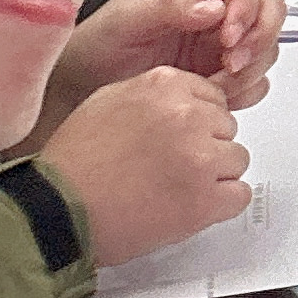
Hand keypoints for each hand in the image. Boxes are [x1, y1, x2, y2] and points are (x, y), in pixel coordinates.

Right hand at [38, 64, 252, 272]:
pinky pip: (238, 195)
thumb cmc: (74, 163)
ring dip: (213, 176)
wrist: (59, 211)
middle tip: (172, 167)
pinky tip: (189, 206)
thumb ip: (154, 95)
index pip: (213, 96)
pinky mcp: (204, 200)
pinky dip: (220, 204)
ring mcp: (200, 158)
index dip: (196, 121)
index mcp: (164, 86)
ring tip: (175, 187)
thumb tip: (183, 99)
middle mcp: (186, 116)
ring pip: (236, 160)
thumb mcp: (108, 101)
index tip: (180, 137)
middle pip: (226, 127)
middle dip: (206, 146)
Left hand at [48, 0, 284, 121]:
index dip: (246, 7)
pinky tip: (214, 97)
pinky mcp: (220, 79)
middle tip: (232, 64)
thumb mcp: (125, 19)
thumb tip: (214, 8)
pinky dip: (243, 91)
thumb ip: (170, 8)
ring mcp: (219, 47)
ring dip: (251, 68)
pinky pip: (253, 82)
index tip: (230, 35)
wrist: (80, 90)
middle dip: (259, 38)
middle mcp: (213, 13)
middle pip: (268, 12)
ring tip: (215, 86)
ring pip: (266, 48)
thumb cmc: (96, 47)